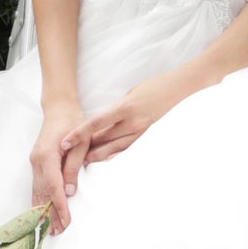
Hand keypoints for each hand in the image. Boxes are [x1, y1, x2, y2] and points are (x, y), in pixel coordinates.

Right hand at [30, 96, 86, 232]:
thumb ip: (74, 167)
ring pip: (37, 192)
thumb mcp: (80, 144)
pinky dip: (40, 202)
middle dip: (51, 214)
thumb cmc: (73, 122)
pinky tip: (41, 214)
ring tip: (51, 229)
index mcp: (47, 156)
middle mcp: (37, 161)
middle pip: (43, 194)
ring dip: (44, 211)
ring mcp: (34, 163)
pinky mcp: (36, 164)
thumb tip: (70, 192)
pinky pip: (36, 187)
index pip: (54, 187)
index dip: (60, 206)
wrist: (59, 108)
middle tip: (58, 233)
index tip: (66, 221)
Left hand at [64, 70, 198, 168]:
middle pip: (103, 139)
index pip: (96, 123)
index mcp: (126, 108)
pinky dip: (115, 155)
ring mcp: (142, 132)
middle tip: (68, 156)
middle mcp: (133, 123)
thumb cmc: (156, 86)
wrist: (182, 88)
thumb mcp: (131, 93)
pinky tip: (105, 160)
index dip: (79, 134)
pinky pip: (128, 149)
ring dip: (97, 155)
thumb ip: (117, 109)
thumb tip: (105, 121)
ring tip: (82, 162)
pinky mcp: (148, 136)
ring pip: (114, 148)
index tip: (65, 142)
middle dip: (85, 148)